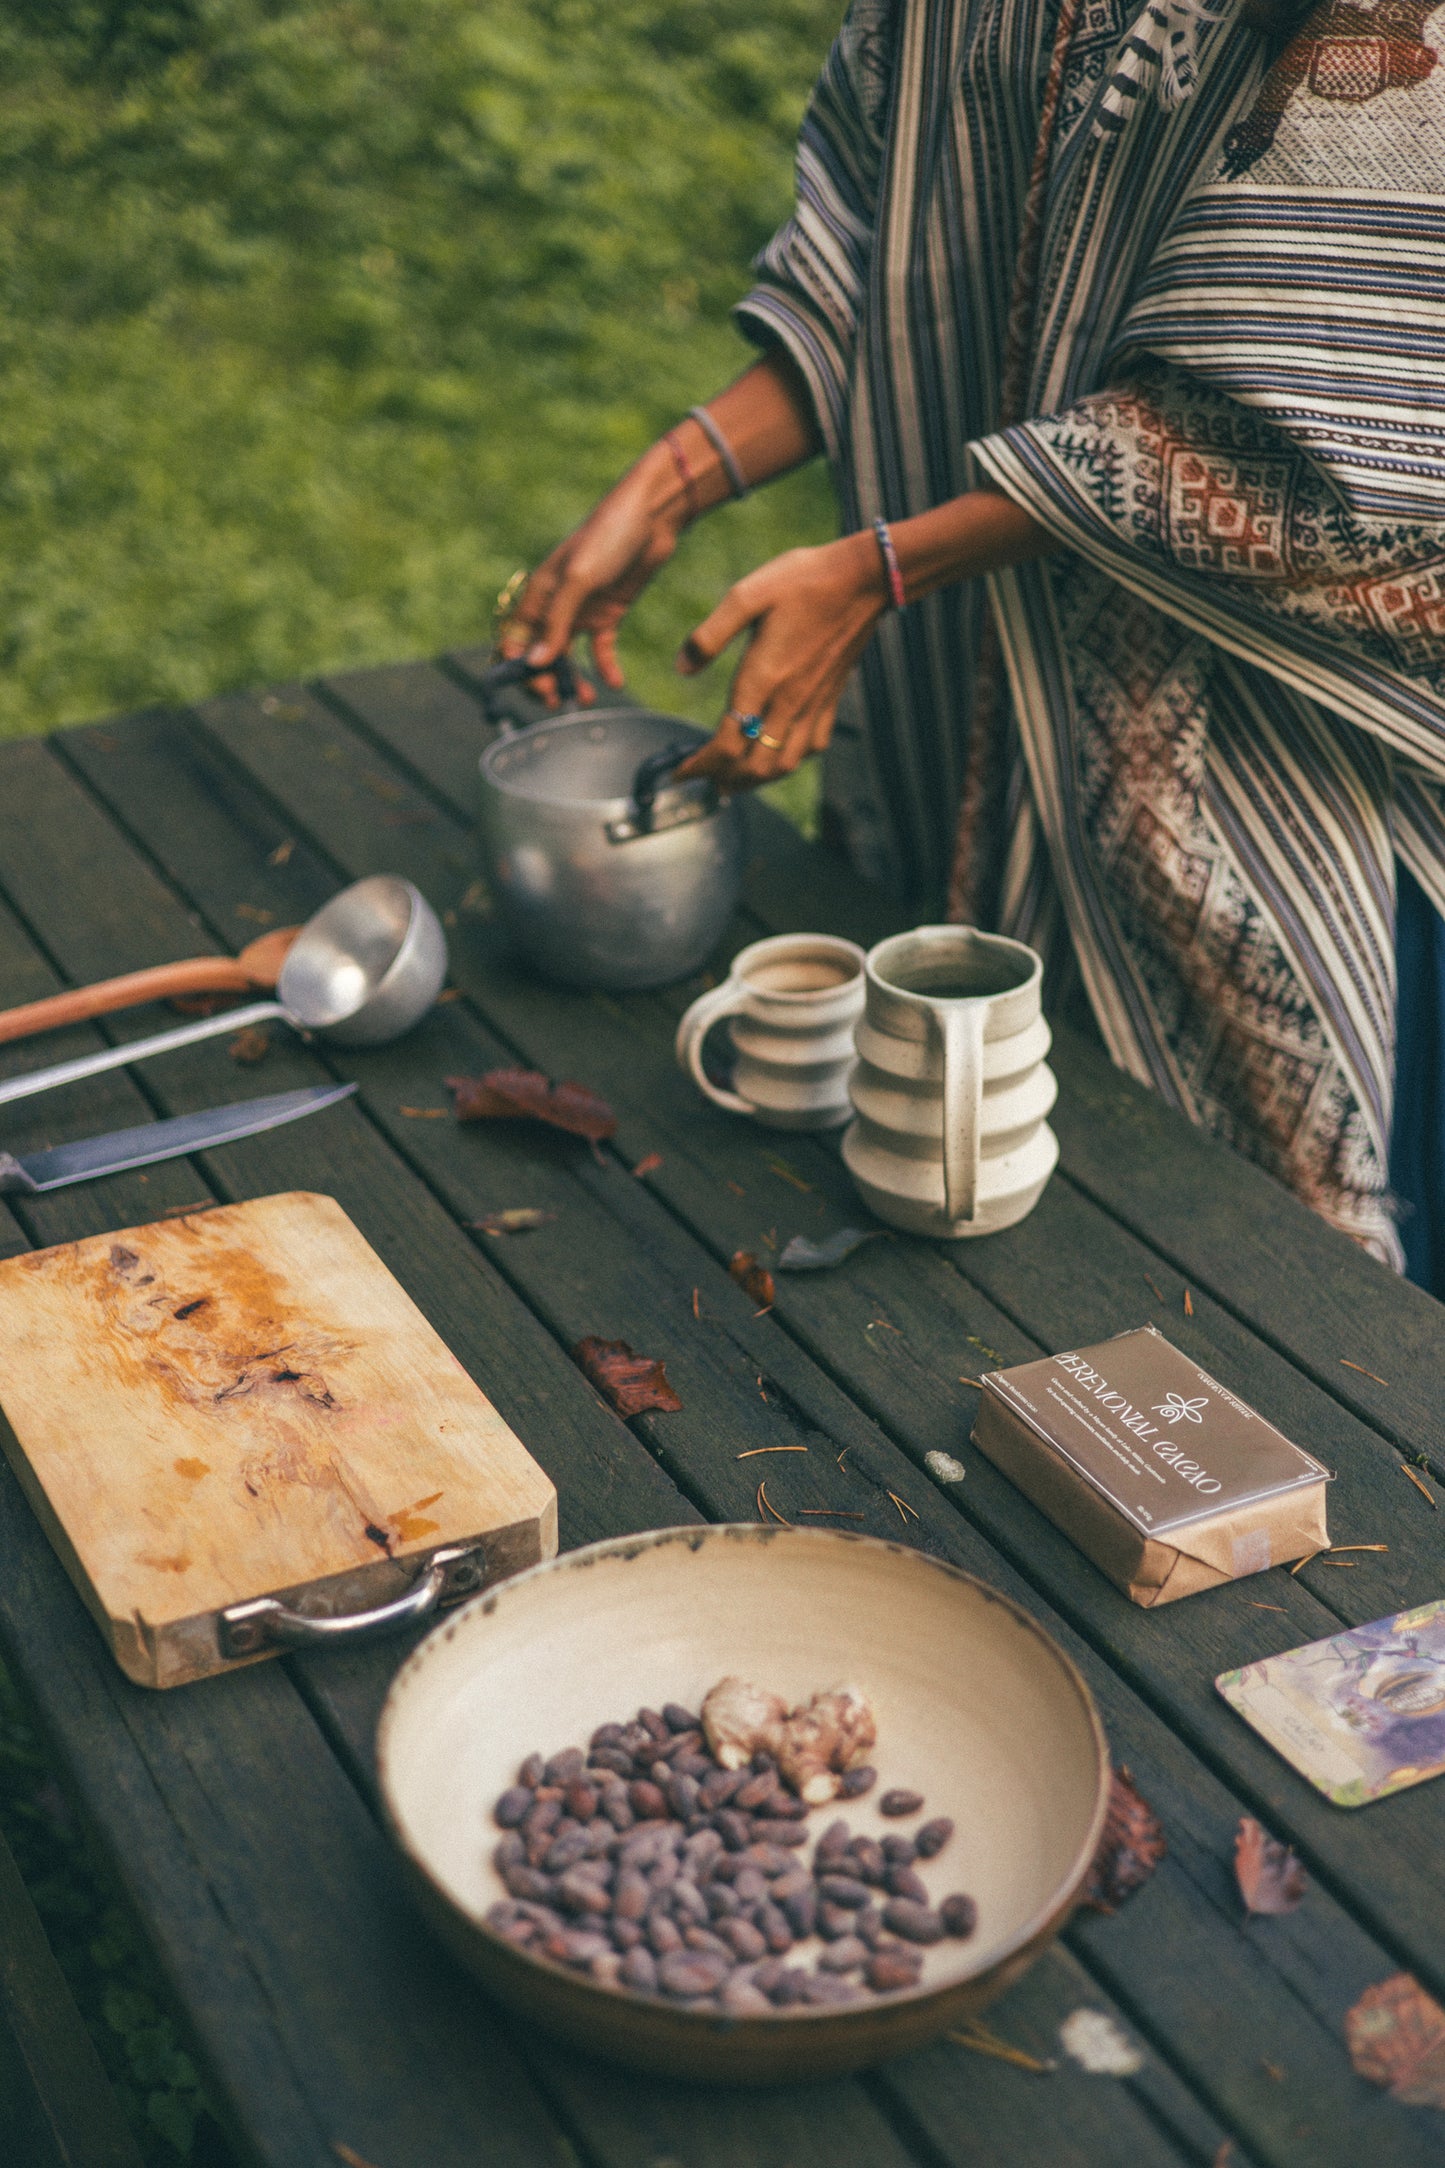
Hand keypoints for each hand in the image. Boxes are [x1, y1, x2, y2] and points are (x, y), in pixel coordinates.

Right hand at [497, 450, 686, 699]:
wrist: (652, 516)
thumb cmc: (608, 538)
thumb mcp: (578, 580)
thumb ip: (557, 623)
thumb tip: (535, 663)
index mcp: (539, 592)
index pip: (515, 637)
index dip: (518, 665)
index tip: (533, 688)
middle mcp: (557, 604)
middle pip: (541, 651)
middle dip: (546, 678)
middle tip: (558, 703)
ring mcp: (583, 610)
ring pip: (569, 654)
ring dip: (574, 679)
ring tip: (585, 700)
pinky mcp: (609, 613)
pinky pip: (602, 648)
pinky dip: (606, 667)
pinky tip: (615, 683)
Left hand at [673, 531, 887, 788]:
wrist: (864, 579)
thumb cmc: (802, 580)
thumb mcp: (746, 595)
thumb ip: (709, 635)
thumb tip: (681, 668)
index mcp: (763, 679)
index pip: (727, 744)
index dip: (700, 766)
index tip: (679, 771)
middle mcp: (789, 701)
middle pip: (754, 766)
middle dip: (725, 779)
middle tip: (703, 778)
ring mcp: (813, 703)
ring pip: (784, 764)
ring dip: (756, 779)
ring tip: (734, 778)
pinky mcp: (831, 698)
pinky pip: (813, 747)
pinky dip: (790, 760)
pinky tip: (779, 753)